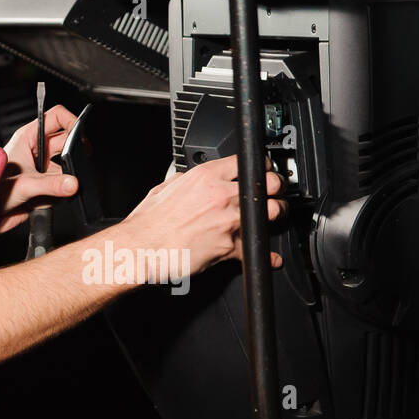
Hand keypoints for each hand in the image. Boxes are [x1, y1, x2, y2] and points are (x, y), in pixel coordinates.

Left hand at [0, 105, 82, 240]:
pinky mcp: (43, 187)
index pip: (55, 118)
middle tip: (75, 166)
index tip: (81, 136)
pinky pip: (62, 187)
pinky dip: (59, 195)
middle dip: (73, 156)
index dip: (71, 122)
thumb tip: (72, 183)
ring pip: (66, 168)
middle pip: (66, 143)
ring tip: (52, 190)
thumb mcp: (23, 185)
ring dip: (64, 180)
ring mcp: (40, 169)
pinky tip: (42, 201)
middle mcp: (35, 152)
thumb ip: (50, 185)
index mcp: (27, 139)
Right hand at [117, 154, 287, 274]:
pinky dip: (266, 255)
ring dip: (274, 216)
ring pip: (271, 213)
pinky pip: (258, 249)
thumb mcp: (163, 188)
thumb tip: (189, 180)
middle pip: (269, 184)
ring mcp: (229, 220)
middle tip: (275, 193)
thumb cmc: (149, 223)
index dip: (260, 166)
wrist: (142, 249)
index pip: (246, 162)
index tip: (264, 171)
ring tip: (271, 219)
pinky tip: (269, 256)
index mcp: (205, 176)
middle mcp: (221, 195)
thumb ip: (184, 181)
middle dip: (276, 188)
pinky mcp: (231, 246)